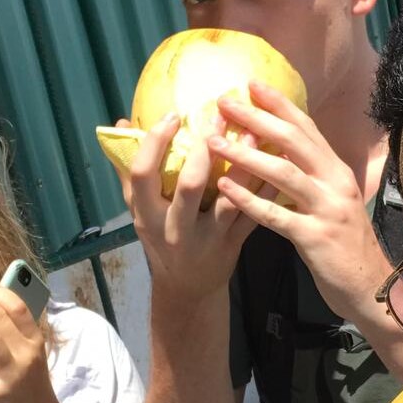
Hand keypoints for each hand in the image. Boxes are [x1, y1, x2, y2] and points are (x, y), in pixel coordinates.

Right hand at [116, 112, 260, 301]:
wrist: (185, 288)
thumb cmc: (161, 238)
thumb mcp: (141, 210)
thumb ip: (130, 170)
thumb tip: (125, 125)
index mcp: (146, 214)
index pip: (143, 174)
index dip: (155, 142)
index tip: (173, 114)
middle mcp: (175, 228)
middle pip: (189, 185)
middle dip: (205, 149)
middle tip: (219, 117)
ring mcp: (206, 239)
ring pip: (229, 199)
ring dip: (243, 165)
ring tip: (253, 133)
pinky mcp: (233, 245)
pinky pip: (252, 215)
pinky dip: (265, 190)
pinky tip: (277, 163)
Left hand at [212, 82, 392, 320]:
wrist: (373, 287)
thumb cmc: (346, 245)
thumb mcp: (334, 202)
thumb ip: (312, 178)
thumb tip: (280, 153)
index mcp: (337, 171)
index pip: (307, 128)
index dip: (279, 103)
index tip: (251, 83)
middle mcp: (335, 182)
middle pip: (292, 141)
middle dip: (256, 117)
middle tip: (224, 102)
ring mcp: (326, 209)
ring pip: (283, 173)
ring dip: (244, 154)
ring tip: (212, 142)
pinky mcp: (315, 238)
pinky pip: (277, 215)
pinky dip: (249, 200)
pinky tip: (224, 189)